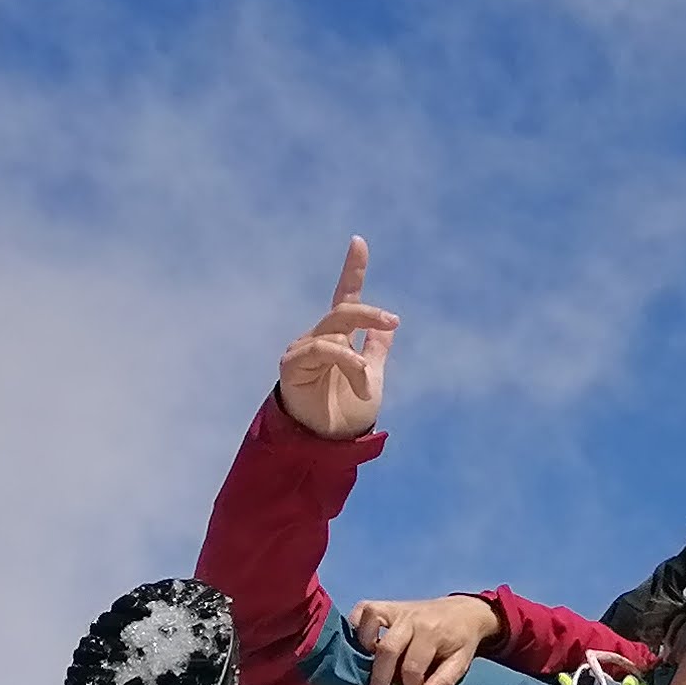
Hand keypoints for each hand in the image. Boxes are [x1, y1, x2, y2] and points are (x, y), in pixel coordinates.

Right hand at [276, 236, 400, 436]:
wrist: (330, 442)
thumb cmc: (347, 411)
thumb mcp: (372, 376)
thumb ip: (377, 350)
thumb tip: (389, 326)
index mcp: (340, 337)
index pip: (345, 297)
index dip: (352, 270)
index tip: (359, 242)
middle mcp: (320, 338)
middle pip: (343, 310)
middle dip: (368, 312)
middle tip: (393, 320)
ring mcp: (303, 350)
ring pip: (334, 334)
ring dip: (358, 359)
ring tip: (368, 382)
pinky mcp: (292, 365)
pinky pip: (322, 351)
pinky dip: (346, 365)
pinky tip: (360, 384)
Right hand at [345, 594, 499, 684]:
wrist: (464, 611)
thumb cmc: (460, 641)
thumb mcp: (461, 663)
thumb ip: (444, 681)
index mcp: (432, 632)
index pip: (413, 666)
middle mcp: (412, 618)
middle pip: (388, 648)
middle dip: (380, 679)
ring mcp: (397, 609)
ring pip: (370, 621)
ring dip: (363, 647)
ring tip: (365, 668)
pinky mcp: (387, 605)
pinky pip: (363, 609)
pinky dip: (356, 626)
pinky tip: (360, 646)